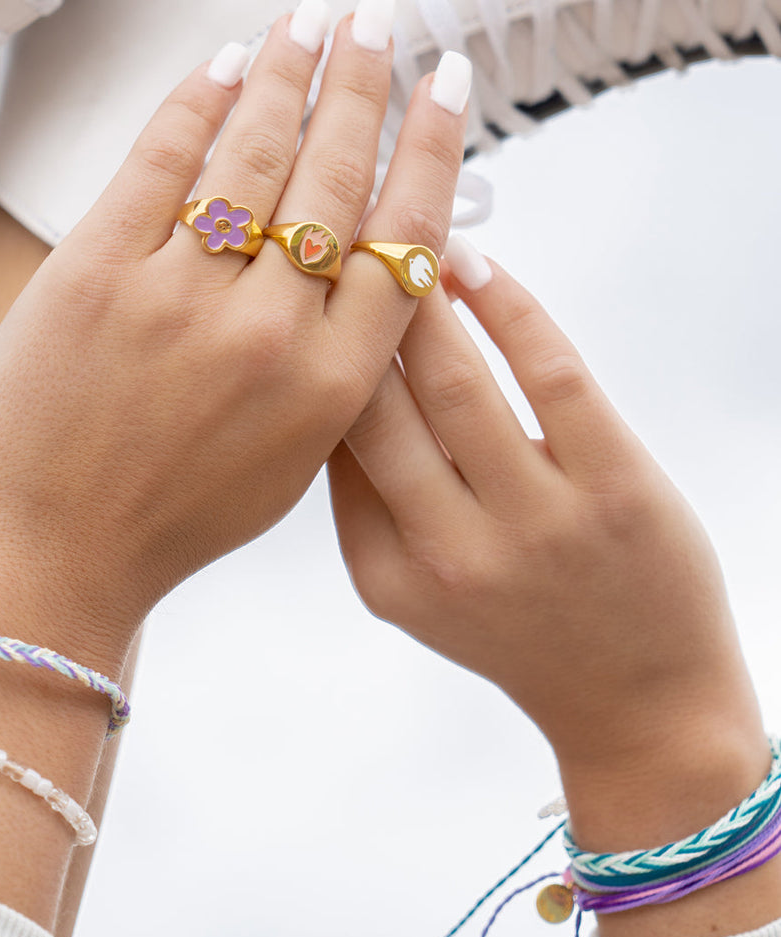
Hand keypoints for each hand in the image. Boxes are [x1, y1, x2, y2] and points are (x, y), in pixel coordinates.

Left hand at [0, 0, 468, 666]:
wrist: (55, 552)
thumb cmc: (177, 515)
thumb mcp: (297, 456)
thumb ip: (343, 366)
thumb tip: (371, 267)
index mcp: (332, 385)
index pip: (405, 237)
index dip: (430, 149)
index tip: (448, 85)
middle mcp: (267, 334)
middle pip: (337, 178)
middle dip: (366, 85)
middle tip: (386, 21)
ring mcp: (178, 299)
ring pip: (255, 156)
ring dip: (290, 73)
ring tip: (314, 20)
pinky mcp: (94, 275)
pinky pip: (160, 164)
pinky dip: (198, 103)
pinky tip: (226, 63)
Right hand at [328, 252, 772, 905]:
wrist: (635, 698)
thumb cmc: (518, 629)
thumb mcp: (412, 591)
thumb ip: (367, 500)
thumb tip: (335, 379)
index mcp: (388, 574)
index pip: (329, 445)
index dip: (311, 358)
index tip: (300, 295)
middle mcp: (452, 552)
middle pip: (376, 404)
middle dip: (349, 310)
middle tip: (335, 240)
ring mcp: (536, 521)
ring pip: (454, 378)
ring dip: (422, 294)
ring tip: (403, 237)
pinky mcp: (614, 486)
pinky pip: (551, 372)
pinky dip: (510, 307)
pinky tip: (478, 270)